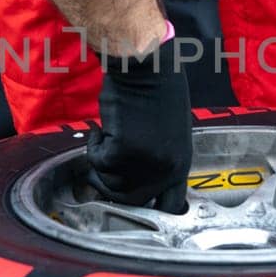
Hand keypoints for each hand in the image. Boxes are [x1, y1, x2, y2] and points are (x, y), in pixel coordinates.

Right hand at [84, 40, 191, 213]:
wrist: (147, 67)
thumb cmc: (157, 90)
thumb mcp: (170, 136)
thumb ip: (158, 162)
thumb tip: (134, 182)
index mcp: (181, 165)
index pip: (172, 207)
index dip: (149, 209)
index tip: (130, 199)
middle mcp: (167, 169)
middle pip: (132, 202)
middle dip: (111, 188)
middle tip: (101, 170)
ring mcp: (146, 162)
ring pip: (109, 183)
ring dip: (101, 162)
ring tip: (107, 136)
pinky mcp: (123, 150)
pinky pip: (96, 161)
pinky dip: (93, 145)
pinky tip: (103, 127)